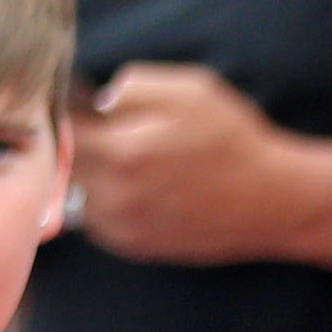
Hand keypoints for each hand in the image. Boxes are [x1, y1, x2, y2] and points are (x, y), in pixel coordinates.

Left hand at [73, 63, 301, 265]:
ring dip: (86, 175)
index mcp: (122, 154)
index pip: (58, 130)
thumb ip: (133, 85)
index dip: (61, 111)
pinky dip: (104, 201)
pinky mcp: (136, 247)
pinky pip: (97, 219)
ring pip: (74, 195)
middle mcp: (115, 199)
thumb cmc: (235, 142)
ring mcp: (124, 228)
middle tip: (98, 128)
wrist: (273, 204)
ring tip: (120, 158)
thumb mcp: (190, 90)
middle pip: (61, 166)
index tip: (76, 102)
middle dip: (73, 144)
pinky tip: (136, 186)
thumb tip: (96, 98)